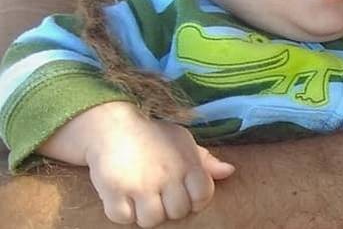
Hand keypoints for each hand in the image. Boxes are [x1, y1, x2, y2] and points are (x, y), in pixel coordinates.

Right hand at [41, 102, 234, 226]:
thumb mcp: (182, 141)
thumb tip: (230, 171)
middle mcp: (166, 175)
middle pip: (177, 211)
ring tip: (141, 198)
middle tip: (159, 195)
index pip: (203, 196)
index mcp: (187, 162)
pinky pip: (123, 218)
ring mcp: (140, 184)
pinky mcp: (114, 190)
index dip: (195, 200)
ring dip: (146, 213)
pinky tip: (124, 198)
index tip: (183, 193)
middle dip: (169, 207)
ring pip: (152, 219)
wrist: (112, 124)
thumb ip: (205, 160)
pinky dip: (123, 213)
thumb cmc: (152, 135)